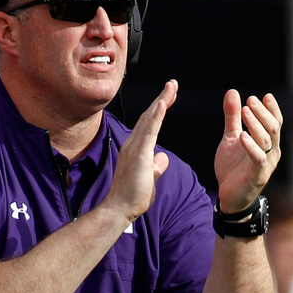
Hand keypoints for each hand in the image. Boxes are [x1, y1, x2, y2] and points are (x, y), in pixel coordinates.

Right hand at [105, 80, 177, 221]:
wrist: (119, 209)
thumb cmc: (132, 196)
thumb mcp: (150, 178)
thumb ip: (156, 167)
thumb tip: (163, 158)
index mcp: (137, 149)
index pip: (150, 124)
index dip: (159, 110)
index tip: (168, 98)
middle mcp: (133, 144)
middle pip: (149, 116)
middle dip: (162, 99)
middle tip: (172, 84)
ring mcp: (134, 148)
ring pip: (149, 119)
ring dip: (161, 102)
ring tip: (171, 87)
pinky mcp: (139, 155)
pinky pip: (149, 132)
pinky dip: (156, 117)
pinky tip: (162, 104)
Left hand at [214, 90, 281, 212]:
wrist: (229, 196)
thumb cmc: (233, 167)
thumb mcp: (231, 138)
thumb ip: (233, 117)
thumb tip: (233, 92)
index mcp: (268, 143)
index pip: (276, 122)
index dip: (272, 109)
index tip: (264, 96)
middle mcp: (271, 153)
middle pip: (273, 128)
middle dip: (262, 113)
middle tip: (250, 100)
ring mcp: (266, 165)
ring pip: (266, 141)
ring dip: (256, 125)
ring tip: (245, 111)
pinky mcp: (257, 176)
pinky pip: (257, 159)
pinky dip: (251, 146)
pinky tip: (242, 135)